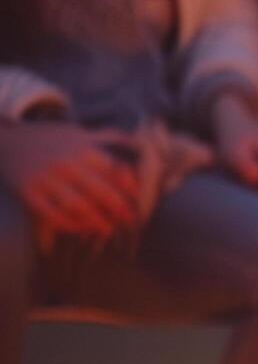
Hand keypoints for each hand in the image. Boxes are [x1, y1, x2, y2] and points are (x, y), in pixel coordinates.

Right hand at [0, 123, 141, 238]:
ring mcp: (45, 179)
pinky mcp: (28, 194)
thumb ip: (106, 138)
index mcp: (81, 148)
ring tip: (109, 230)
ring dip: (97, 221)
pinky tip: (81, 230)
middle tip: (132, 221)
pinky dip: (69, 225)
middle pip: (100, 191)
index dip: (130, 188)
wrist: (6, 141)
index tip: (139, 200)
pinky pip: (52, 215)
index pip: (114, 170)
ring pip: (77, 206)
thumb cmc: (49, 140)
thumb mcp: (77, 133)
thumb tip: (138, 143)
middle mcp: (65, 164)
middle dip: (119, 208)